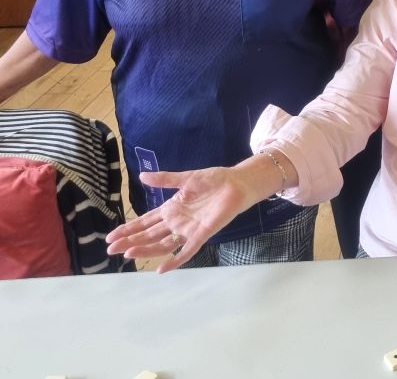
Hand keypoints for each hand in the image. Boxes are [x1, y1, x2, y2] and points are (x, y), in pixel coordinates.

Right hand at [106, 164, 266, 272]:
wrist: (236, 183)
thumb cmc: (213, 180)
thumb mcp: (185, 178)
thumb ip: (164, 179)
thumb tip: (141, 176)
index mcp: (171, 209)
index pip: (145, 222)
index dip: (128, 229)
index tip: (111, 237)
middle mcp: (176, 222)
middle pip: (149, 235)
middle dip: (130, 242)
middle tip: (111, 249)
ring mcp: (188, 229)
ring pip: (162, 244)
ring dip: (145, 250)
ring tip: (128, 254)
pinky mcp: (202, 234)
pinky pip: (187, 251)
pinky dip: (174, 260)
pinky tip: (160, 269)